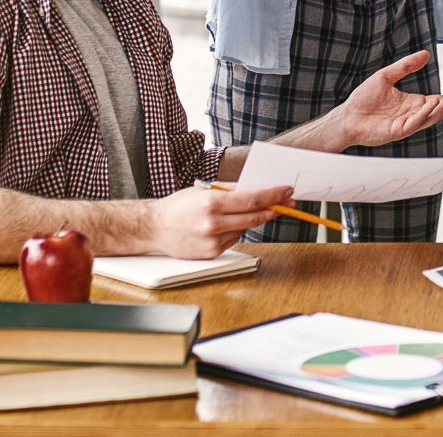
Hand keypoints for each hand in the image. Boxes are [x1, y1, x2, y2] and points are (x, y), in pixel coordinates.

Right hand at [148, 183, 292, 258]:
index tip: (287, 191)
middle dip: (274, 209)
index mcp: (212, 203)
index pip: (252, 199)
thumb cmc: (179, 206)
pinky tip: (224, 225)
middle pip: (255, 217)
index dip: (273, 195)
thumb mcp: (204, 190)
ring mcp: (213, 241)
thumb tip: (257, 188)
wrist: (155, 228)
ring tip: (242, 211)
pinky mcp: (212, 253)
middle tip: (287, 202)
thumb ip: (231, 190)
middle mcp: (213, 224)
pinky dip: (236, 231)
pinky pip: (234, 240)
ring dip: (252, 220)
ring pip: (245, 229)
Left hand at [329, 51, 442, 148]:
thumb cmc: (364, 98)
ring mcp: (407, 124)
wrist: (347, 116)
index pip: (439, 100)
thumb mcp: (386, 76)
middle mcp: (414, 114)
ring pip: (430, 117)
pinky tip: (431, 104)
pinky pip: (414, 123)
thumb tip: (426, 54)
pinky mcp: (397, 131)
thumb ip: (405, 66)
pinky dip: (424, 114)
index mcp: (413, 103)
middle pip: (440, 109)